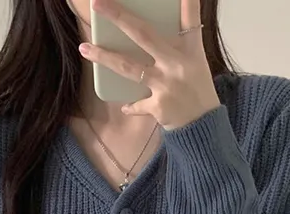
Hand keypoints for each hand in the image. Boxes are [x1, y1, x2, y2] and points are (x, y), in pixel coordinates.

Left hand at [79, 0, 220, 129]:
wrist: (204, 124)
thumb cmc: (198, 90)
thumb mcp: (196, 61)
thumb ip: (179, 42)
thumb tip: (159, 22)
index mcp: (189, 51)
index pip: (188, 20)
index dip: (186, 3)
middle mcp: (176, 64)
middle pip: (143, 35)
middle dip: (119, 17)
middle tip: (98, 3)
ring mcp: (166, 85)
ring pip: (129, 67)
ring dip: (104, 57)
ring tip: (84, 48)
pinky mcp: (158, 106)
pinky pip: (137, 104)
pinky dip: (130, 106)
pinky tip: (124, 106)